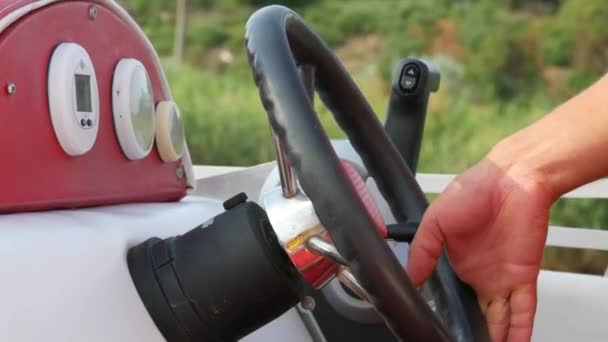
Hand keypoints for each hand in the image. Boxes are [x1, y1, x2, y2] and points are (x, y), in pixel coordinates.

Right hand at [407, 158, 551, 341]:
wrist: (511, 179)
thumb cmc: (474, 191)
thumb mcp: (434, 221)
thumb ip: (421, 251)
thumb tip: (409, 277)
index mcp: (456, 262)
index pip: (450, 298)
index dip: (445, 315)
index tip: (434, 328)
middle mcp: (480, 275)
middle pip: (476, 316)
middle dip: (470, 333)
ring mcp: (502, 279)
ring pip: (499, 321)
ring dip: (494, 339)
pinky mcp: (522, 278)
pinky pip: (522, 312)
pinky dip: (519, 332)